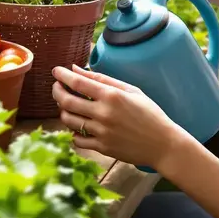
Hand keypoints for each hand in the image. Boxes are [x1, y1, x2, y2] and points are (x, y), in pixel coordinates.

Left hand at [52, 65, 187, 170]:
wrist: (163, 144)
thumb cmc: (149, 113)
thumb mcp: (131, 90)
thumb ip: (102, 79)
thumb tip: (76, 69)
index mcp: (112, 96)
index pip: (78, 82)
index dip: (62, 75)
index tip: (55, 71)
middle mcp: (103, 114)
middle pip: (67, 101)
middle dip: (56, 91)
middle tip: (56, 87)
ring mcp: (101, 132)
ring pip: (68, 120)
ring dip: (63, 110)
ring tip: (67, 105)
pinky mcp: (102, 148)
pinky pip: (77, 140)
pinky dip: (73, 132)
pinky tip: (79, 126)